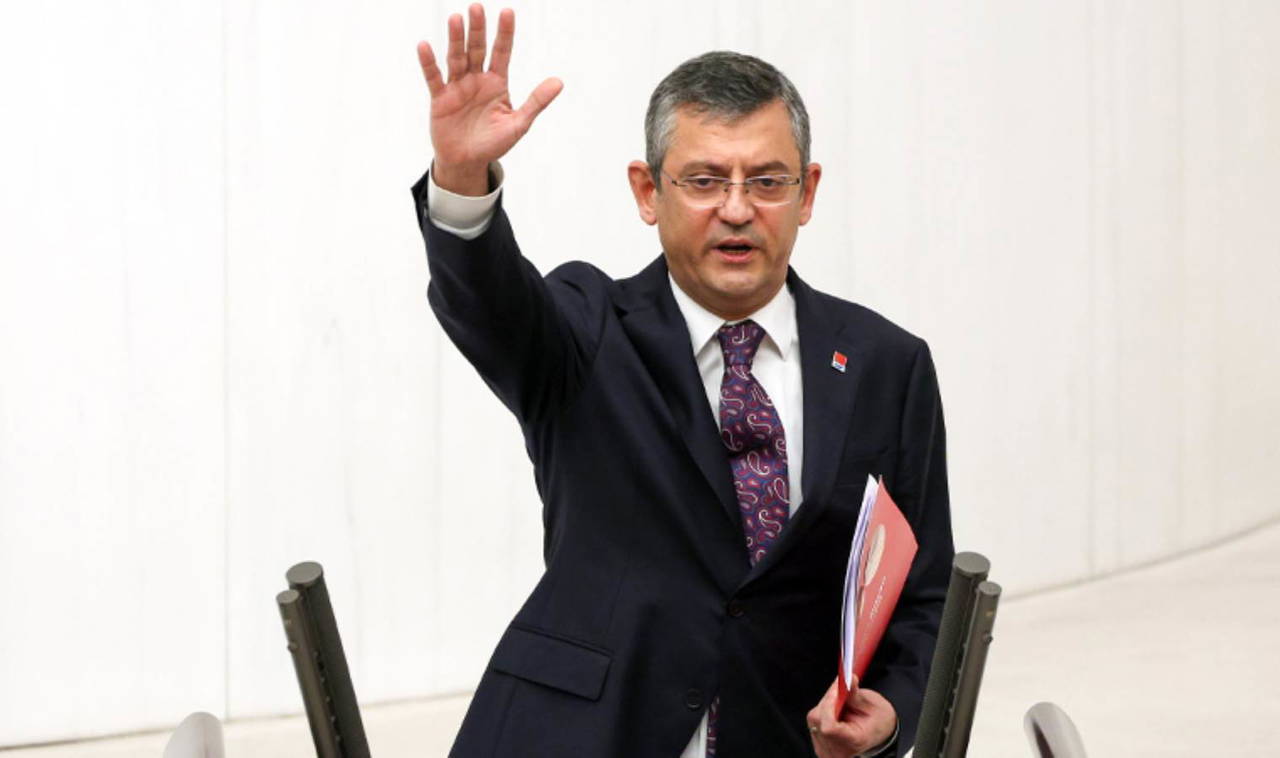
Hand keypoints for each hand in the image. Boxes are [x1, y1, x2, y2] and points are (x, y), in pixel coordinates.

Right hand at [416, 4, 562, 194]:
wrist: (468, 162)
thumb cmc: (493, 143)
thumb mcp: (518, 124)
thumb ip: (536, 102)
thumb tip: (559, 82)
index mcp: (497, 83)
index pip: (502, 52)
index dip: (505, 33)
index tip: (508, 12)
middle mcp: (477, 79)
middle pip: (477, 50)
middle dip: (477, 29)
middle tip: (477, 7)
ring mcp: (457, 87)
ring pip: (456, 58)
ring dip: (456, 39)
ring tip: (456, 19)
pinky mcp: (440, 98)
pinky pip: (433, 78)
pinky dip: (428, 63)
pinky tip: (425, 46)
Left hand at [806, 676, 896, 757]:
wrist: (880, 734)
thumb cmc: (879, 723)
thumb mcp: (873, 705)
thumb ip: (855, 694)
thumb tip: (847, 679)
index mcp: (853, 743)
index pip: (829, 726)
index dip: (830, 703)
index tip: (837, 689)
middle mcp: (836, 751)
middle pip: (819, 720)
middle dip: (828, 700)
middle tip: (841, 689)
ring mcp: (825, 750)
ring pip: (815, 718)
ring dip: (826, 705)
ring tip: (842, 703)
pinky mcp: (819, 744)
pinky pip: (814, 721)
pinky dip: (824, 711)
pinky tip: (836, 711)